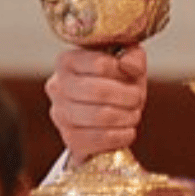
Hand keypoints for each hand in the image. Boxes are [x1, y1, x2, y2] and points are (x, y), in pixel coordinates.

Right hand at [45, 47, 146, 165]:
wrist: (109, 117)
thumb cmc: (117, 84)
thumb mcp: (128, 64)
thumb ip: (132, 57)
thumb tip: (127, 66)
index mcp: (68, 61)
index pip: (100, 64)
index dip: (123, 72)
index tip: (131, 76)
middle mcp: (57, 86)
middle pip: (99, 91)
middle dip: (128, 96)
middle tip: (137, 99)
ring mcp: (60, 114)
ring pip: (101, 116)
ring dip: (128, 116)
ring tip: (133, 114)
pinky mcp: (70, 139)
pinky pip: (101, 139)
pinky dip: (122, 135)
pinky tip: (127, 131)